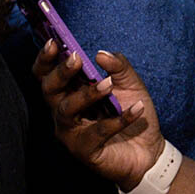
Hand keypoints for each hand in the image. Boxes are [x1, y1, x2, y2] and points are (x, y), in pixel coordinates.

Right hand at [32, 42, 162, 188]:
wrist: (149, 151)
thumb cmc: (131, 114)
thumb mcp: (130, 85)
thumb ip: (118, 67)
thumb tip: (101, 54)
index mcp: (69, 92)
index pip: (46, 74)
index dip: (45, 59)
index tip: (54, 42)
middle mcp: (63, 111)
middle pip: (48, 89)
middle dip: (60, 72)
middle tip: (77, 59)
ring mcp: (70, 133)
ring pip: (66, 110)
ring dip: (86, 94)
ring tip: (108, 85)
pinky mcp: (84, 151)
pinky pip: (96, 132)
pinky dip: (117, 120)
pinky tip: (137, 109)